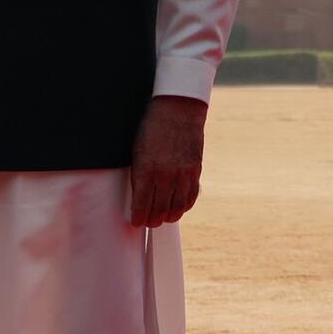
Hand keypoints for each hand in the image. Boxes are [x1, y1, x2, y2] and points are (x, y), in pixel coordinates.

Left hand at [128, 96, 206, 227]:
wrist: (178, 110)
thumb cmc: (152, 128)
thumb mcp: (137, 150)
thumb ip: (139, 173)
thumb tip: (139, 194)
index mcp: (146, 169)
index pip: (142, 204)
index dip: (139, 217)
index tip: (137, 222)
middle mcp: (166, 175)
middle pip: (160, 209)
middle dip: (153, 220)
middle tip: (149, 223)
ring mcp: (183, 174)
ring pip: (177, 206)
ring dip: (169, 216)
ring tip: (163, 219)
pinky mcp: (195, 170)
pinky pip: (191, 195)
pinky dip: (185, 205)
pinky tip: (179, 208)